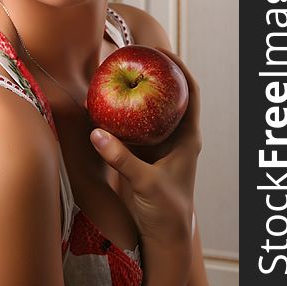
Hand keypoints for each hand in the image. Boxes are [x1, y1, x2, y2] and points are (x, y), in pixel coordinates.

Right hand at [90, 48, 200, 244]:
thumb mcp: (146, 183)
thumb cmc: (166, 210)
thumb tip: (96, 133)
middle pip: (169, 93)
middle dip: (154, 72)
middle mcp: (176, 135)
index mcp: (188, 137)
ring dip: (138, 90)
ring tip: (118, 71)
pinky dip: (122, 111)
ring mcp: (160, 142)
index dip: (179, 68)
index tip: (160, 51)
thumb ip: (122, 160)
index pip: (190, 92)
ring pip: (151, 107)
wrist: (164, 235)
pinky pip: (133, 124)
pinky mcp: (144, 151)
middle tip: (134, 55)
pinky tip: (105, 103)